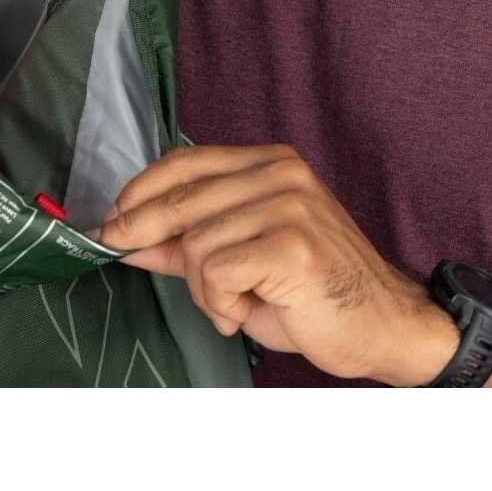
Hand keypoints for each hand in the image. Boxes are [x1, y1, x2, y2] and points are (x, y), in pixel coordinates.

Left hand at [91, 143, 459, 384]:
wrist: (381, 327)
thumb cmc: (310, 295)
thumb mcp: (238, 261)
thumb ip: (184, 243)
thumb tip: (124, 235)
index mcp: (270, 163)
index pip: (185, 162)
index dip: (139, 191)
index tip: (110, 219)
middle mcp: (281, 173)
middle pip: (181, 199)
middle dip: (143, 233)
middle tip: (120, 250)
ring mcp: (289, 205)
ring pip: (196, 243)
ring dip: (202, 289)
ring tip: (233, 304)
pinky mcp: (291, 244)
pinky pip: (215, 272)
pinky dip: (219, 302)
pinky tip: (246, 311)